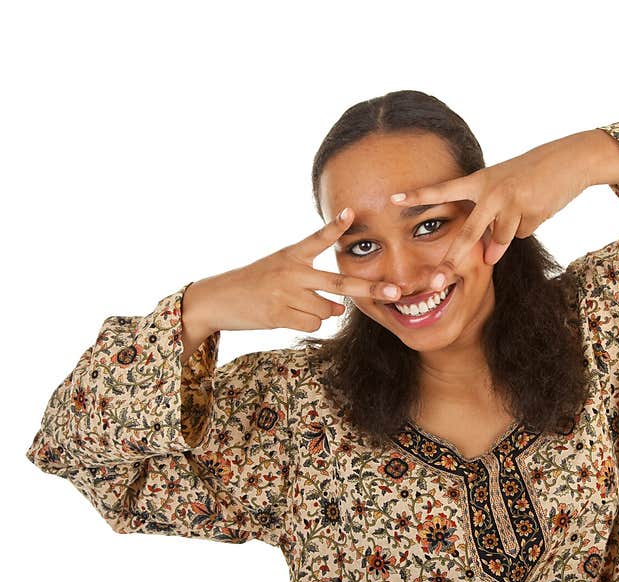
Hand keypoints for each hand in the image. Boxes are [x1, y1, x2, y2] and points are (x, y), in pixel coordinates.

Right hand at [183, 208, 401, 333]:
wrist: (217, 299)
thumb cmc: (254, 284)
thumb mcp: (279, 269)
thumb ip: (312, 283)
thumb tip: (340, 307)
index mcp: (291, 255)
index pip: (317, 239)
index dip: (335, 227)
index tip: (351, 213)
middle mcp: (290, 272)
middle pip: (339, 282)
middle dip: (370, 288)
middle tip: (395, 291)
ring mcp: (285, 294)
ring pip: (327, 310)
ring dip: (320, 313)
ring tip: (293, 305)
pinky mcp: (279, 315)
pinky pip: (313, 324)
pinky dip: (306, 324)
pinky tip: (286, 316)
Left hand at [388, 131, 595, 289]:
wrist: (571, 160)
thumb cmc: (532, 175)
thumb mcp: (504, 188)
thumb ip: (490, 220)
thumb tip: (488, 255)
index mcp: (479, 181)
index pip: (443, 190)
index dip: (418, 195)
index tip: (393, 199)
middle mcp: (491, 190)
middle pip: (469, 232)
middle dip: (453, 258)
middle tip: (437, 279)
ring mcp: (511, 201)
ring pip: (501, 239)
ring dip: (506, 237)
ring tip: (515, 222)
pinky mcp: (531, 211)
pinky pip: (523, 233)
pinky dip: (530, 225)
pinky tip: (540, 206)